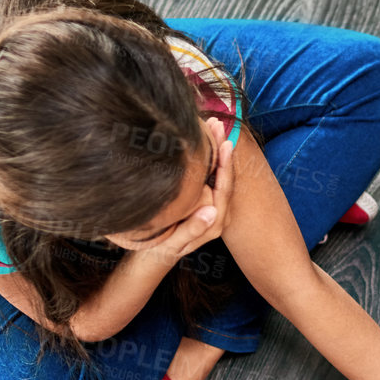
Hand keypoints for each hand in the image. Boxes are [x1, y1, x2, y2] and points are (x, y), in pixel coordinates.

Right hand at [117, 119, 236, 266]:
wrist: (153, 255)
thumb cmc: (160, 249)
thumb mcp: (173, 244)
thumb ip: (192, 230)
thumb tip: (211, 212)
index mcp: (215, 222)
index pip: (225, 189)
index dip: (225, 165)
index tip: (226, 143)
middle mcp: (218, 213)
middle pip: (225, 177)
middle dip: (222, 150)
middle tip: (218, 124)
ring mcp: (212, 206)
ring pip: (218, 174)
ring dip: (216, 150)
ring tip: (212, 127)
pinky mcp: (204, 200)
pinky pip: (210, 177)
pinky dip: (208, 157)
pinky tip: (203, 141)